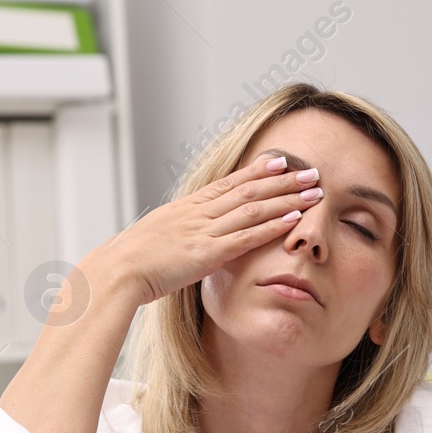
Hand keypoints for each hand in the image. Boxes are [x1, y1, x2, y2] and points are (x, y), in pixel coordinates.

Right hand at [81, 155, 323, 310]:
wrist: (117, 270)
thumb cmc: (131, 262)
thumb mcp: (155, 240)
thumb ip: (176, 236)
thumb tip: (183, 240)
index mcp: (187, 209)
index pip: (229, 184)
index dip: (257, 172)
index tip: (279, 162)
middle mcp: (199, 214)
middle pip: (248, 190)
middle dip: (283, 180)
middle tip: (311, 171)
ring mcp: (204, 231)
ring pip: (253, 208)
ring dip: (287, 198)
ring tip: (314, 192)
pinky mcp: (208, 253)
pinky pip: (247, 236)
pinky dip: (272, 225)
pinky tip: (294, 219)